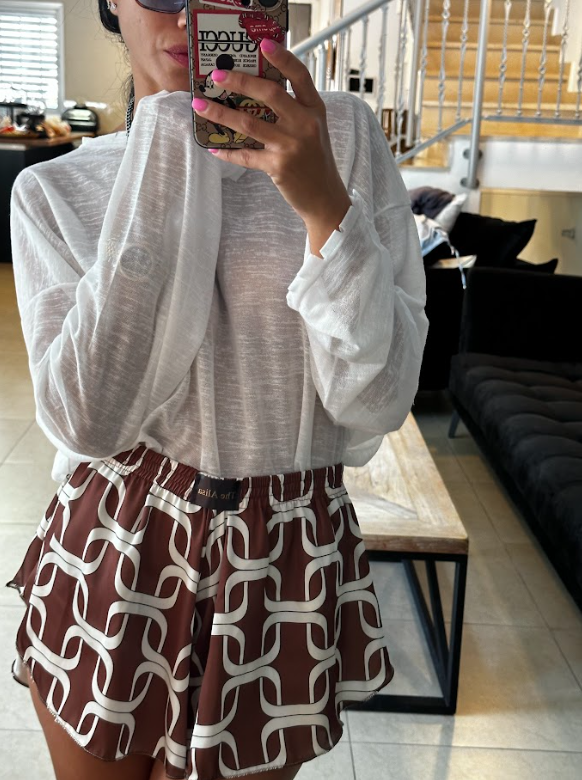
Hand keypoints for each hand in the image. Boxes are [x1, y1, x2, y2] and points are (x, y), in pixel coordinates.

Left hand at [192, 39, 351, 240]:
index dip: (282, 58)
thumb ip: (294, 110)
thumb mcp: (313, 129)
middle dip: (239, 81)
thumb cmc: (315, 160)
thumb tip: (258, 91)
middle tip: (216, 75)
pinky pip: (246, 155)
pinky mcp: (279, 166)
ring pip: (250, 123)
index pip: (299, 76)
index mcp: (315, 109)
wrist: (325, 197)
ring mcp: (292, 145)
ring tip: (200, 105)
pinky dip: (228, 152)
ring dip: (221, 113)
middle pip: (270, 93)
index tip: (263, 43)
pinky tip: (214, 148)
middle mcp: (305, 124)